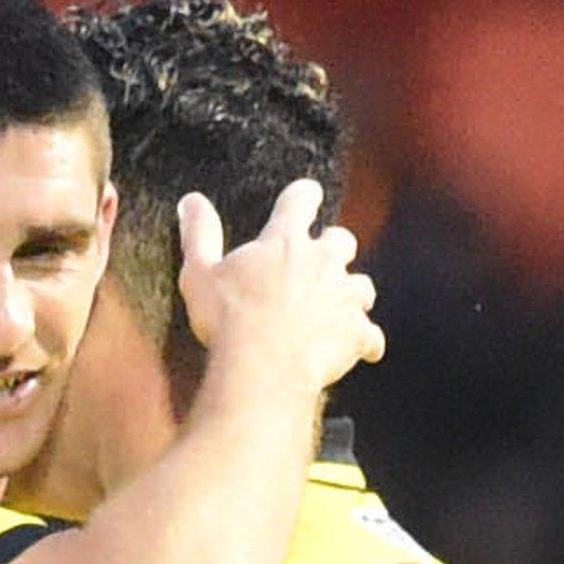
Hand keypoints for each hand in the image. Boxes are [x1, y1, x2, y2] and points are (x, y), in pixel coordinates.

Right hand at [175, 178, 383, 393]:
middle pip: (341, 241)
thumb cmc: (227, 320)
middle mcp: (322, 261)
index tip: (308, 195)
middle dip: (334, 247)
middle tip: (322, 260)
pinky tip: (364, 350)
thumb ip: (199, 234)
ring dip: (353, 294)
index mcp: (284, 241)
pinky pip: (372, 337)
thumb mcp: (199, 274)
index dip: (304, 196)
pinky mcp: (356, 334)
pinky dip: (367, 342)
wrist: (263, 368)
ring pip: (363, 286)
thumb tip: (191, 200)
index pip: (300, 201)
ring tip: (341, 307)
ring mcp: (344, 297)